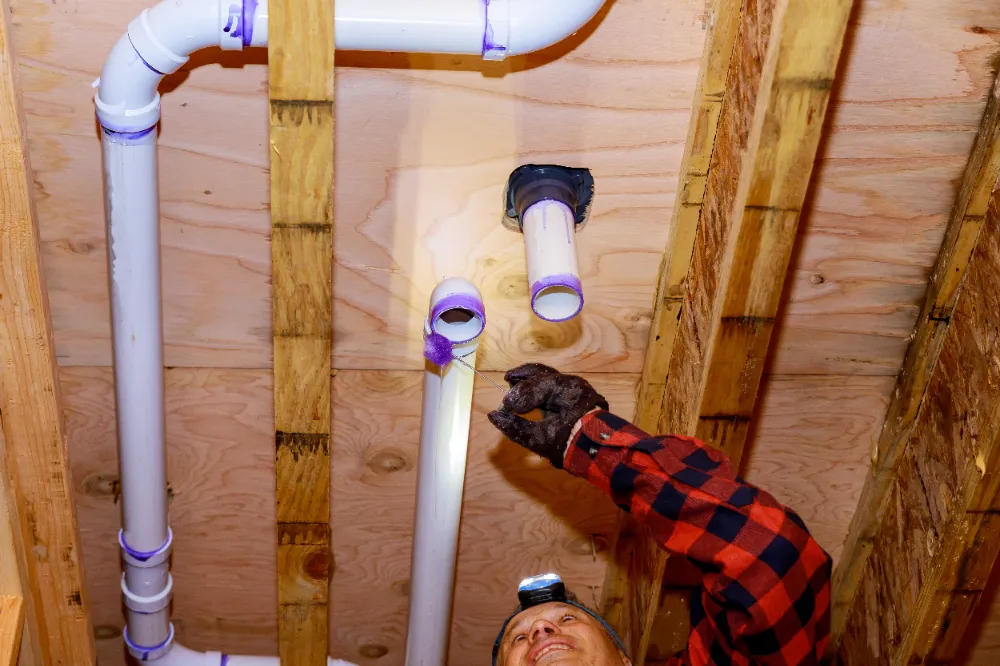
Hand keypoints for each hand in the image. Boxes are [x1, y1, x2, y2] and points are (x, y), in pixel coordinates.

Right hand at [487, 364, 607, 467]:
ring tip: (515, 382)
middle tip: (507, 380)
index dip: (517, 395)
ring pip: (549, 377)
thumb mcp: (539, 439)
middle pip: (541, 374)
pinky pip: (556, 386)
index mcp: (564, 389)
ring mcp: (577, 389)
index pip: (534, 384)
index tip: (505, 408)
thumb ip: (515, 426)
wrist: (600, 454)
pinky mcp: (578, 397)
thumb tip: (494, 416)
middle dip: (522, 377)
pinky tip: (533, 395)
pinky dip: (542, 388)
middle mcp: (572, 384)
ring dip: (531, 380)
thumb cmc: (570, 445)